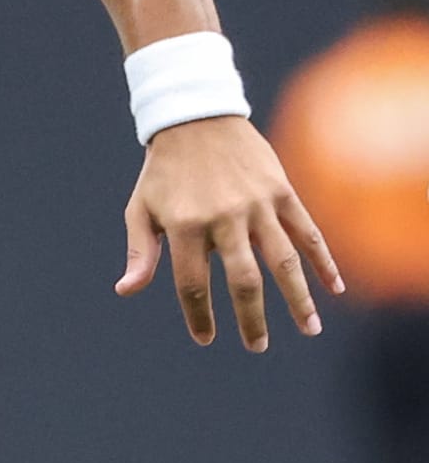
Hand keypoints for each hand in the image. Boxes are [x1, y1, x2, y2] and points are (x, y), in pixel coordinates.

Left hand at [117, 117, 343, 351]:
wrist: (195, 116)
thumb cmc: (164, 172)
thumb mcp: (141, 209)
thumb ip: (140, 253)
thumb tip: (127, 291)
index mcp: (185, 226)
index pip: (193, 284)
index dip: (199, 316)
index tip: (205, 337)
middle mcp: (223, 218)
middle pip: (244, 280)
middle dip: (252, 319)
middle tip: (256, 346)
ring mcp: (256, 204)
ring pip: (283, 261)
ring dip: (298, 299)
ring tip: (309, 330)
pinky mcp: (281, 191)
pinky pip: (307, 231)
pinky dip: (323, 260)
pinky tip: (335, 287)